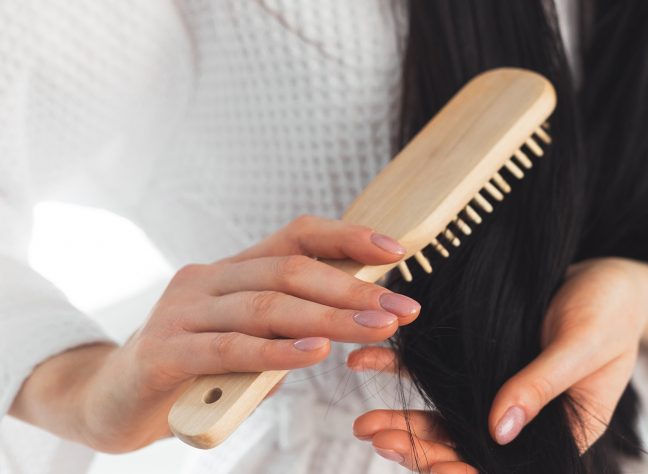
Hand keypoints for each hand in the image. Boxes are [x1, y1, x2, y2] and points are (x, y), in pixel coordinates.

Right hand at [11, 215, 420, 452]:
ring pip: (266, 306)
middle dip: (354, 290)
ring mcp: (181, 312)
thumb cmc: (193, 369)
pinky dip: (275, 352)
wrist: (110, 401)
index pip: (295, 236)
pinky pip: (228, 348)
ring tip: (376, 330)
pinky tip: (313, 356)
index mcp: (231, 270)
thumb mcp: (247, 339)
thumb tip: (357, 315)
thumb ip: (288, 326)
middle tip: (401, 309)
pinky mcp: (163, 352)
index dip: (346, 237)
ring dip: (329, 319)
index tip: (397, 250)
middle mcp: (207, 280)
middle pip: (291, 271)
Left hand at [349, 257, 647, 468]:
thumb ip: (541, 386)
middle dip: (420, 448)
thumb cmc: (612, 309)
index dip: (464, 469)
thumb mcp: (583, 344)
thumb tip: (498, 432)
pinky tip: (370, 363)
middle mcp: (527, 420)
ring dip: (405, 422)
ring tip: (364, 422)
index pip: (505, 467)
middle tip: (376, 435)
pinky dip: (406, 371)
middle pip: (467, 447)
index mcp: (561, 432)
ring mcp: (503, 393)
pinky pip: (441, 376)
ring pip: (446, 419)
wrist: (612, 275)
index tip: (428, 463)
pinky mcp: (484, 363)